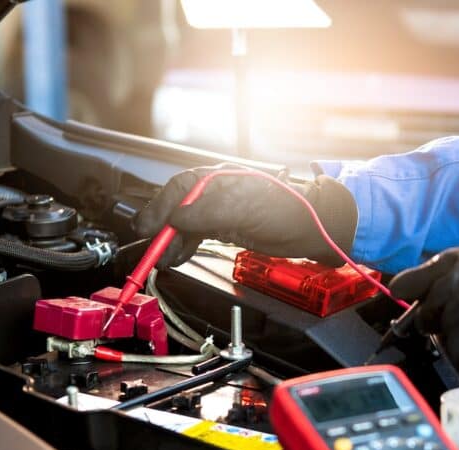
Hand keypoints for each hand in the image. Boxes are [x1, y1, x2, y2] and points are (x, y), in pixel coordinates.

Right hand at [132, 165, 358, 267]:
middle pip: (177, 208)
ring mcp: (220, 211)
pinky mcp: (226, 228)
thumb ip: (207, 212)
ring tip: (163, 260)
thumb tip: (176, 218)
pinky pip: (197, 236)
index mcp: (217, 179)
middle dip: (162, 230)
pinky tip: (177, 257)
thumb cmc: (287, 210)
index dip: (159, 209)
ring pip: (185, 225)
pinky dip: (185, 247)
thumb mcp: (244, 208)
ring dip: (171, 242)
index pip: (178, 190)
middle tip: (153, 251)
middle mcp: (214, 193)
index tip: (147, 229)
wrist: (311, 228)